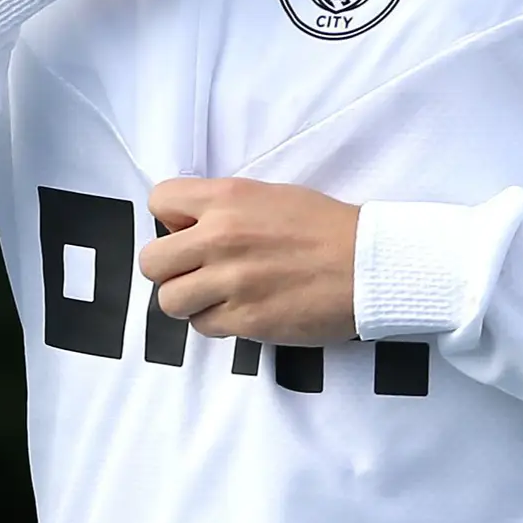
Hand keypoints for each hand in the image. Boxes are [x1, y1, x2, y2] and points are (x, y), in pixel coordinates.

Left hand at [142, 177, 360, 343]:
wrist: (370, 265)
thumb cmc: (324, 228)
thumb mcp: (268, 196)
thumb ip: (222, 208)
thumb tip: (185, 230)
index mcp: (227, 199)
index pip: (159, 201)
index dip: (170, 220)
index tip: (190, 232)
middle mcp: (221, 238)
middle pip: (151, 261)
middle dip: (169, 269)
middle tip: (196, 272)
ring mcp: (232, 281)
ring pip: (170, 300)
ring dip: (189, 301)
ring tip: (217, 295)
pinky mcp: (247, 319)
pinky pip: (203, 326)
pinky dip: (216, 321)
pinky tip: (241, 310)